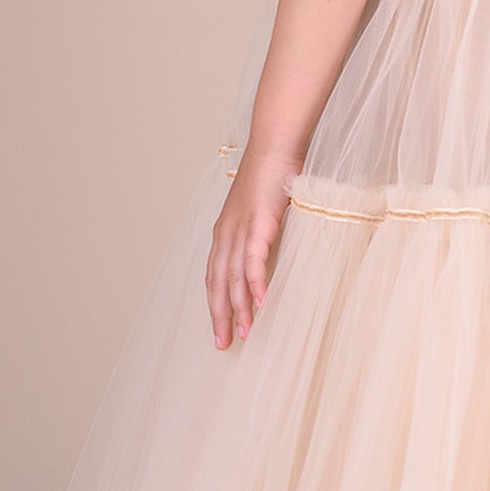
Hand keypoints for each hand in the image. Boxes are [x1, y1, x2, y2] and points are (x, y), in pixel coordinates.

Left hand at [205, 146, 304, 348]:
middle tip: (224, 344)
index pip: (214, 276)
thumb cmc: (272, 175)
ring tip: (245, 333)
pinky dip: (255, 283)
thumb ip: (260, 234)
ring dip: (239, 307)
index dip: (216, 304)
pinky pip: (253, 260)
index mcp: (223, 232)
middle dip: (220, 315)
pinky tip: (261, 302)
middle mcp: (225, 233)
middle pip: (218, 283)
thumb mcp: (260, 210)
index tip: (221, 329)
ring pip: (234, 277)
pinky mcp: (257, 222)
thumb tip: (268, 256)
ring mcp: (239, 228)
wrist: (275, 146)